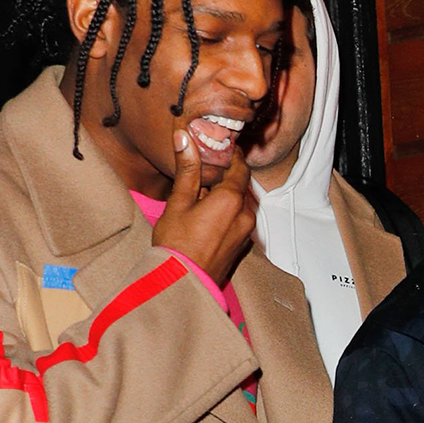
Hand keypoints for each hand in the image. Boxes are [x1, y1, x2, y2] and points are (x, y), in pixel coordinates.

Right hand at [151, 130, 256, 285]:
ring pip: (239, 203)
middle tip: (207, 166)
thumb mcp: (178, 202)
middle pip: (240, 185)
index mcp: (231, 200)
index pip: (240, 167)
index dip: (231, 154)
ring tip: (202, 191)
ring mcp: (245, 232)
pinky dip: (227, 211)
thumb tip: (185, 138)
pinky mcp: (241, 245)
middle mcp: (245, 215)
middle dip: (226, 175)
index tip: (220, 146)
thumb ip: (186, 169)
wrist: (184, 283)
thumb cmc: (177, 245)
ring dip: (225, 194)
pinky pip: (238, 219)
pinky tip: (207, 212)